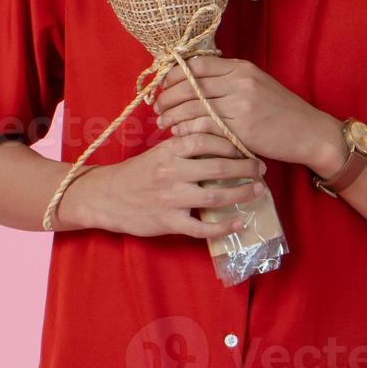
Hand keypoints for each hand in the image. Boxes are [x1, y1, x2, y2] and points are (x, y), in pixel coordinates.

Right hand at [62, 132, 267, 238]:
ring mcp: (170, 199)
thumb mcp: (159, 151)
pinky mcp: (168, 222)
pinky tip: (239, 223)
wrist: (105, 197)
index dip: (232, 143)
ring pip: (215, 196)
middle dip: (245, 168)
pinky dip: (223, 227)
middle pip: (218, 168)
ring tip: (257, 192)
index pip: (207, 139)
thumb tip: (222, 142)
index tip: (247, 147)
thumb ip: (186, 147)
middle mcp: (172, 172)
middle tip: (261, 169)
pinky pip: (201, 228)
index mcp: (169, 150)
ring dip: (241, 194)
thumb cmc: (137, 172)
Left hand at [152, 55, 340, 172]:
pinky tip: (179, 133)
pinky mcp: (242, 128)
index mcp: (242, 68)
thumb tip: (194, 81)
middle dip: (167, 96)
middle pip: (190, 84)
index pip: (197, 64)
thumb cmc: (282, 111)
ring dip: (172, 114)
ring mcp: (241, 104)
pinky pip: (205, 126)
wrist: (309, 132)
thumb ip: (229, 81)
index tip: (162, 85)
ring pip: (193, 106)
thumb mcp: (258, 85)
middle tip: (157, 107)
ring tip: (163, 122)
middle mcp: (240, 82)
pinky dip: (187, 129)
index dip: (173, 74)